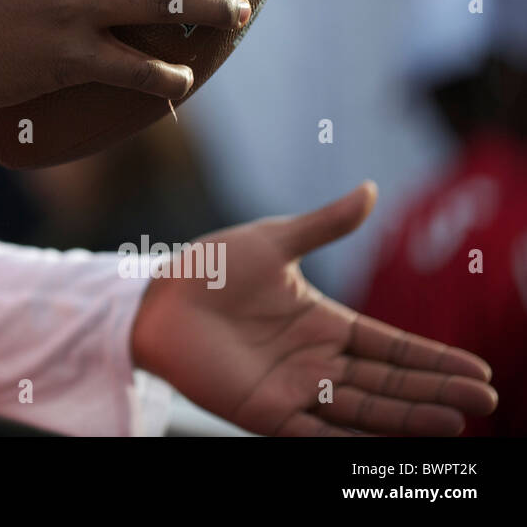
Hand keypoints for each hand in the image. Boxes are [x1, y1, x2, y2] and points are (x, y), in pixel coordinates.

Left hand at [130, 182, 498, 435]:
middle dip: (434, 391)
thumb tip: (371, 189)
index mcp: (323, 323)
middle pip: (387, 381)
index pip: (391, 346)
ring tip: (454, 424)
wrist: (154, 297)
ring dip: (406, 418)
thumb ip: (324, 225)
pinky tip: (385, 448)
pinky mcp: (263, 412)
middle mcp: (317, 362)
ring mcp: (293, 389)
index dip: (432, 359)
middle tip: (482, 401)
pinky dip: (349, 443)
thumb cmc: (210, 267)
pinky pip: (314, 435)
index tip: (477, 371)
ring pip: (363, 410)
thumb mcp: (273, 241)